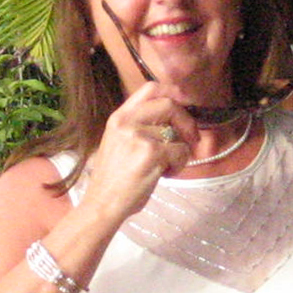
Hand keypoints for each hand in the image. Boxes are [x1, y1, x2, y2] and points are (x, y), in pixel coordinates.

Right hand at [86, 81, 194, 219]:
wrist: (102, 203)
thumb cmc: (113, 179)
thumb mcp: (120, 143)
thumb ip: (140, 127)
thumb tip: (174, 118)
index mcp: (119, 117)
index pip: (150, 88)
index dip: (173, 95)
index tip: (183, 110)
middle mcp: (127, 122)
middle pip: (169, 104)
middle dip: (186, 121)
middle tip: (190, 139)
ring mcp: (139, 136)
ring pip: (178, 134)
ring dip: (181, 152)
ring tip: (167, 166)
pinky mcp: (152, 153)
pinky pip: (181, 152)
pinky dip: (179, 165)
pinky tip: (164, 174)